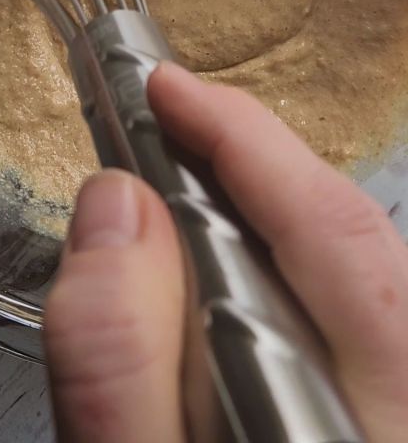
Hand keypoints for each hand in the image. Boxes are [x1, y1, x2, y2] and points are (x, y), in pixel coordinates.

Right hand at [44, 62, 407, 442]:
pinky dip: (263, 263)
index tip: (163, 86)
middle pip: (345, 231)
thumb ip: (120, 364)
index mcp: (378, 406)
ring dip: (252, 210)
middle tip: (159, 116)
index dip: (240, 134)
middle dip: (245, 157)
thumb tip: (113, 203)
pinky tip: (207, 269)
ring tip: (171, 181)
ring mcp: (395, 393)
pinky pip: (333, 304)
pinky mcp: (375, 401)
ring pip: (341, 264)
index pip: (327, 224)